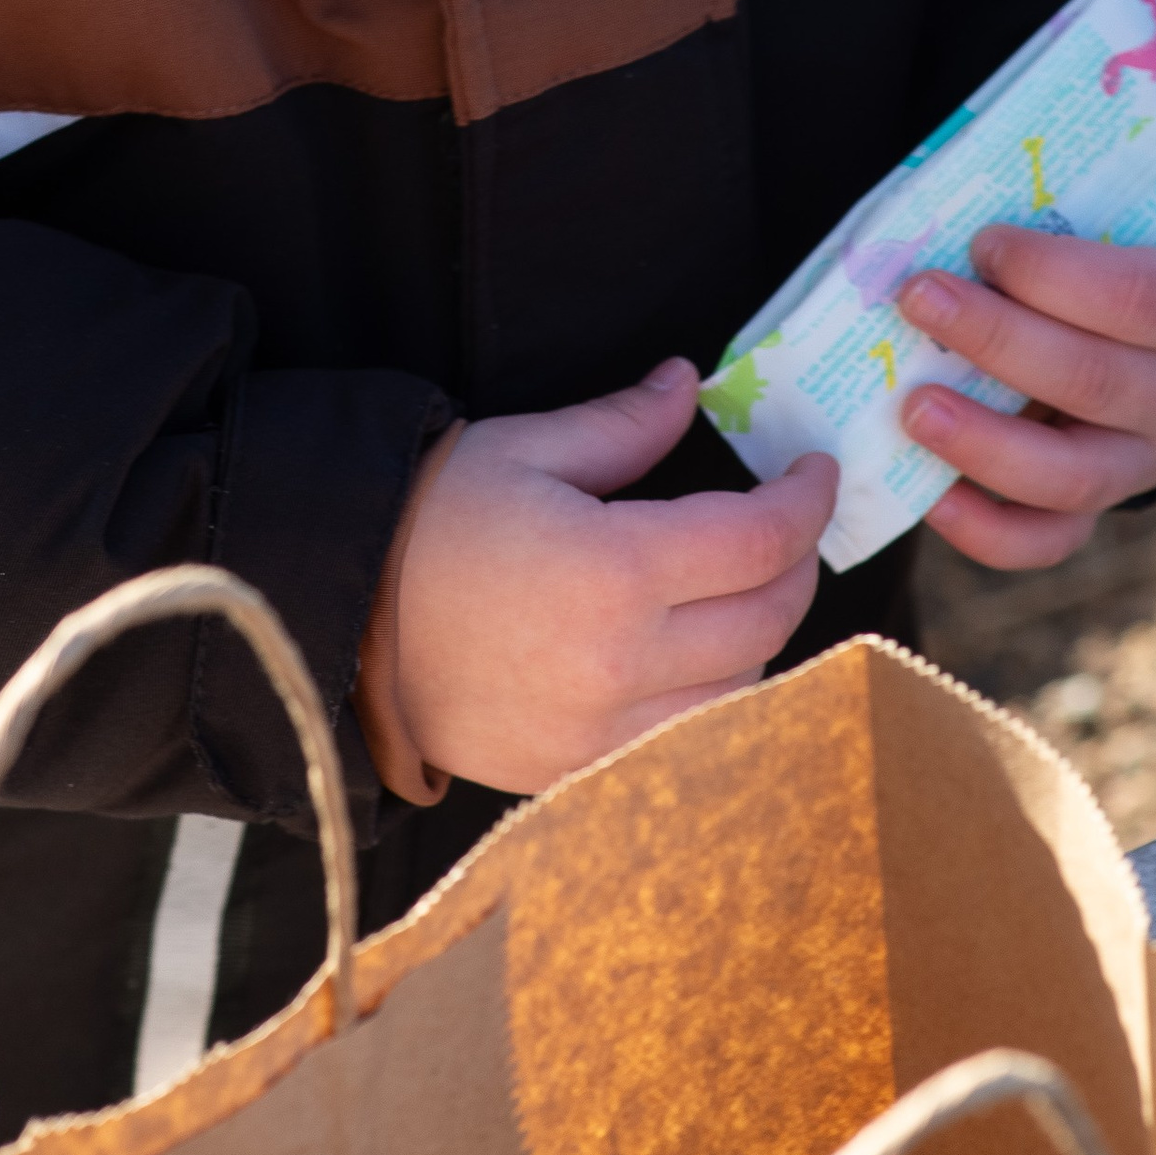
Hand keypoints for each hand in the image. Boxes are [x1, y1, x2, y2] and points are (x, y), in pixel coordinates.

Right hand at [393, 359, 836, 797]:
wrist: (341, 623)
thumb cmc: (429, 521)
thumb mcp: (524, 448)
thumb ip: (624, 424)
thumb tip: (690, 384)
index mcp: (614, 569)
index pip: (759, 541)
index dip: (806, 501)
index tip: (814, 472)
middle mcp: (623, 661)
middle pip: (769, 618)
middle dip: (796, 563)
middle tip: (787, 524)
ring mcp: (605, 730)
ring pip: (746, 689)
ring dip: (764, 634)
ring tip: (744, 588)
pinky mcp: (581, 770)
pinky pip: (689, 739)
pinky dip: (717, 695)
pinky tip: (700, 653)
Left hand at [897, 220, 1155, 569]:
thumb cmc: (1115, 249)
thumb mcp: (1117, 216)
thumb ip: (1055, 219)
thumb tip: (945, 227)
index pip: (1138, 297)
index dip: (1053, 274)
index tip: (983, 242)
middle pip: (1094, 382)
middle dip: (997, 340)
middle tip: (918, 298)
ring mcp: (1145, 463)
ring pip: (1073, 476)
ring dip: (984, 442)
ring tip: (913, 406)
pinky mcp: (1097, 508)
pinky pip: (1048, 540)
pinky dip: (986, 529)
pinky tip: (931, 495)